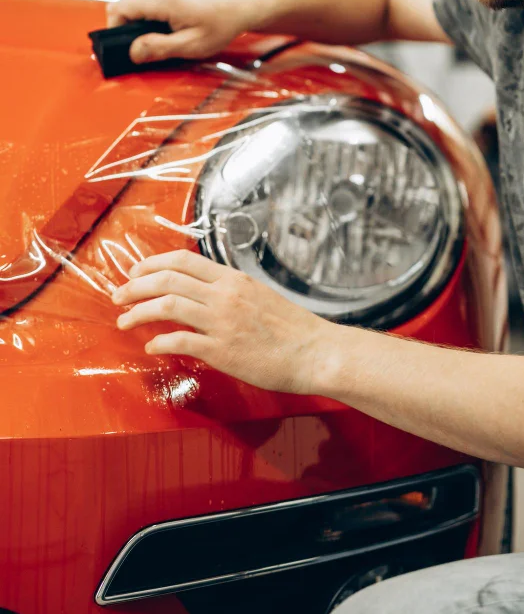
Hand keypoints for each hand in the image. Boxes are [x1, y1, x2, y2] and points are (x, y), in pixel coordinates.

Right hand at [106, 0, 258, 64]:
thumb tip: (133, 53)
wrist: (239, 7)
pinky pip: (146, 9)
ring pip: (135, 11)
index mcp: (158, 0)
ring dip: (143, 30)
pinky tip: (171, 33)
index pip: (117, 11)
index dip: (114, 32)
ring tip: (167, 42)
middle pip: (124, 11)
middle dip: (130, 33)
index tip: (126, 50)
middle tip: (151, 51)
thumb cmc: (220, 24)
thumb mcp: (189, 45)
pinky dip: (152, 23)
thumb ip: (158, 48)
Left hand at [111, 250, 332, 394]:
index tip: (134, 273)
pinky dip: (158, 341)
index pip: (182, 260)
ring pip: (167, 305)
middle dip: (134, 286)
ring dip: (138, 312)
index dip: (151, 264)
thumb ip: (229, 291)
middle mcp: (224, 295)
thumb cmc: (291, 329)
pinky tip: (151, 346)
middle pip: (167, 279)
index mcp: (232, 279)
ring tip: (124, 320)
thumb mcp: (259, 296)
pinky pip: (180, 341)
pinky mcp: (222, 351)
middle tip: (118, 297)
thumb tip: (201, 291)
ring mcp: (222, 322)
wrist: (315, 352)